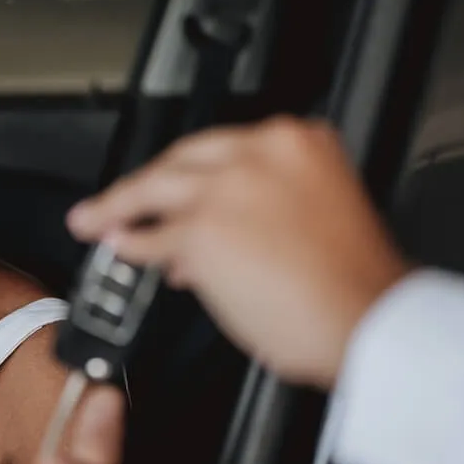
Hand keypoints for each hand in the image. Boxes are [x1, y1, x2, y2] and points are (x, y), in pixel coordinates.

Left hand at [66, 116, 411, 388]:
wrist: (369, 321)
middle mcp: (261, 152)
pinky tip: (120, 253)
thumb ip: (261, 210)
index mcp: (299, 142)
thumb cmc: (354, 288)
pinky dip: (131, 248)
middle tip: (114, 200)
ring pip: (155, 189)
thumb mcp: (317, 218)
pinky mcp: (202, 229)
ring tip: (94, 221)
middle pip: (181, 159)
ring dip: (117, 207)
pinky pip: (151, 238)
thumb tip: (206, 235)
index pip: (223, 147)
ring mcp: (228, 188)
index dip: (190, 173)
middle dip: (142, 182)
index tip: (173, 182)